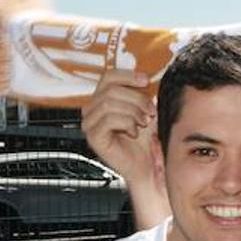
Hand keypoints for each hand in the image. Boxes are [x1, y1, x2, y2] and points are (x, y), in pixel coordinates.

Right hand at [81, 70, 156, 186]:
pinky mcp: (93, 137)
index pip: (108, 77)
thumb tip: (145, 78)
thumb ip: (142, 94)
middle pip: (110, 89)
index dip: (127, 75)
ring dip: (132, 111)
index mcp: (103, 100)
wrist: (146, 164)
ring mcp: (90, 123)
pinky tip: (134, 132)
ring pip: (108, 103)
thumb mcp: (145, 110)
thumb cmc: (144, 140)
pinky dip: (126, 123)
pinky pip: (108, 120)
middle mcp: (93, 110)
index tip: (145, 80)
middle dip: (136, 98)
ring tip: (143, 122)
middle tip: (150, 111)